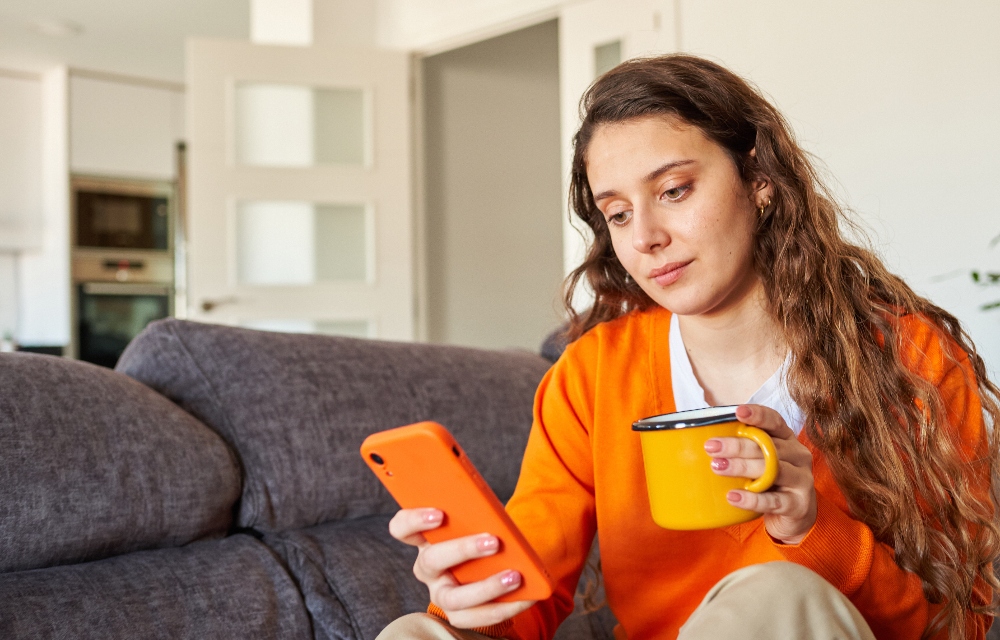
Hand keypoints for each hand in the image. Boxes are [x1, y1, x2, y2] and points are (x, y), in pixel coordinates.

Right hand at [388, 508, 535, 627]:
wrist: (498, 566)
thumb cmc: (482, 534)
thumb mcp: (476, 521)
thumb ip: (476, 513)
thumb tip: (493, 510)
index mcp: (426, 539)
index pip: (402, 528)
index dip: (413, 520)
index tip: (440, 513)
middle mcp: (429, 569)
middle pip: (431, 561)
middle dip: (462, 550)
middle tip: (493, 541)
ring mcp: (442, 594)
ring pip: (453, 598)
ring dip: (486, 587)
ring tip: (514, 576)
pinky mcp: (460, 615)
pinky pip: (479, 617)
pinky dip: (507, 606)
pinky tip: (528, 595)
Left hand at [704, 404, 815, 543]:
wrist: (794, 517)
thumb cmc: (769, 482)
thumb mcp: (759, 461)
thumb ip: (742, 449)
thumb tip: (706, 441)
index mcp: (787, 439)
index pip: (775, 421)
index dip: (758, 415)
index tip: (738, 412)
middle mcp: (798, 456)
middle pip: (769, 446)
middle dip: (737, 445)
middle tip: (711, 447)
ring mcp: (801, 480)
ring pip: (772, 470)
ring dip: (741, 467)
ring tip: (717, 467)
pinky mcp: (798, 504)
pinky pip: (773, 501)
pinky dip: (752, 499)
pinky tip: (733, 496)